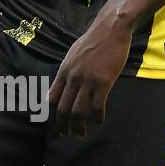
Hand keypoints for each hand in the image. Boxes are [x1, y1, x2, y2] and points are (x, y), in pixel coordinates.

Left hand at [48, 19, 131, 137]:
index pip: (53, 97)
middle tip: (67, 136)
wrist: (111, 29)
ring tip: (81, 135)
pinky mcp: (103, 82)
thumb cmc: (94, 41)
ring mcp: (87, 80)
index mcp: (64, 71)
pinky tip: (99, 122)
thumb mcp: (73, 54)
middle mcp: (73, 77)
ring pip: (78, 111)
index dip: (54, 113)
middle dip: (63, 126)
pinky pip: (97, 106)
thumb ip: (65, 72)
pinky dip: (97, 117)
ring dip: (78, 127)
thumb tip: (56, 88)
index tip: (58, 122)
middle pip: (64, 108)